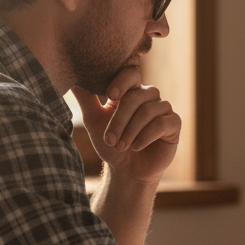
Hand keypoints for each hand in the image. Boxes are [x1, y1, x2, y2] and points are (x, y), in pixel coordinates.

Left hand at [72, 65, 179, 184]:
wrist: (127, 171)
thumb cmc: (111, 144)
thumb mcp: (94, 121)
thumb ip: (86, 99)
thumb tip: (71, 78)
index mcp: (131, 91)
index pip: (130, 73)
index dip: (122, 81)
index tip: (110, 96)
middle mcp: (149, 96)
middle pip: (137, 96)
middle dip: (120, 119)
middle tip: (109, 139)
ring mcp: (163, 109)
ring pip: (149, 110)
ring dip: (131, 130)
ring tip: (120, 146)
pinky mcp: (173, 124)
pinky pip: (162, 123)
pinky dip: (146, 135)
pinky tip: (136, 147)